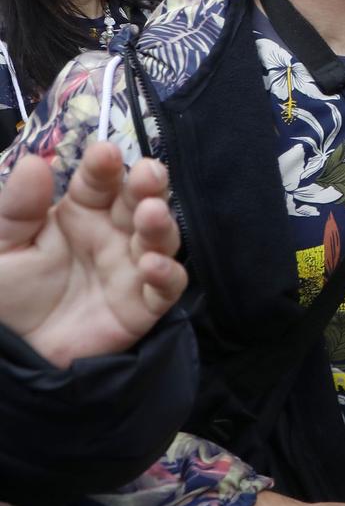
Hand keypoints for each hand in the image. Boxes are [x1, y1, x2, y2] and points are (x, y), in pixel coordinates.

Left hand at [0, 143, 186, 368]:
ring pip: (161, 237)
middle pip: (141, 201)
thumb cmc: (9, 293)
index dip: (105, 166)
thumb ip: (17, 208)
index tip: (105, 152)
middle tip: (149, 173)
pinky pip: (167, 287)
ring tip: (150, 214)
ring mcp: (133, 267)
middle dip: (149, 184)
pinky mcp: (145, 305)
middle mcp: (114, 234)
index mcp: (81, 212)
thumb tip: (35, 163)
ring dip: (161, 223)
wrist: (16, 353)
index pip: (100, 181)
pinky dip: (167, 274)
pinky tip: (151, 265)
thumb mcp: (1, 247)